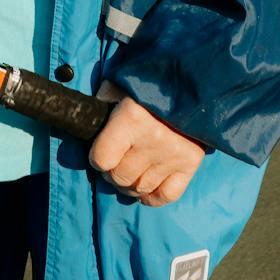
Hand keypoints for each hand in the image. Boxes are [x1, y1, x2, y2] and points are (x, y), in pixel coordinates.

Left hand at [88, 81, 205, 206]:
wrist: (191, 82)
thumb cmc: (146, 84)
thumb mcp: (118, 86)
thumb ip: (103, 105)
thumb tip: (88, 125)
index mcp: (132, 118)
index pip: (102, 159)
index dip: (97, 157)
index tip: (101, 151)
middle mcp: (153, 139)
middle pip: (121, 177)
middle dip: (113, 173)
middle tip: (116, 162)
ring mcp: (173, 154)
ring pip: (140, 188)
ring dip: (131, 184)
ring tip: (131, 171)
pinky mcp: (191, 163)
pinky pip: (167, 195)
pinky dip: (153, 197)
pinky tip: (147, 187)